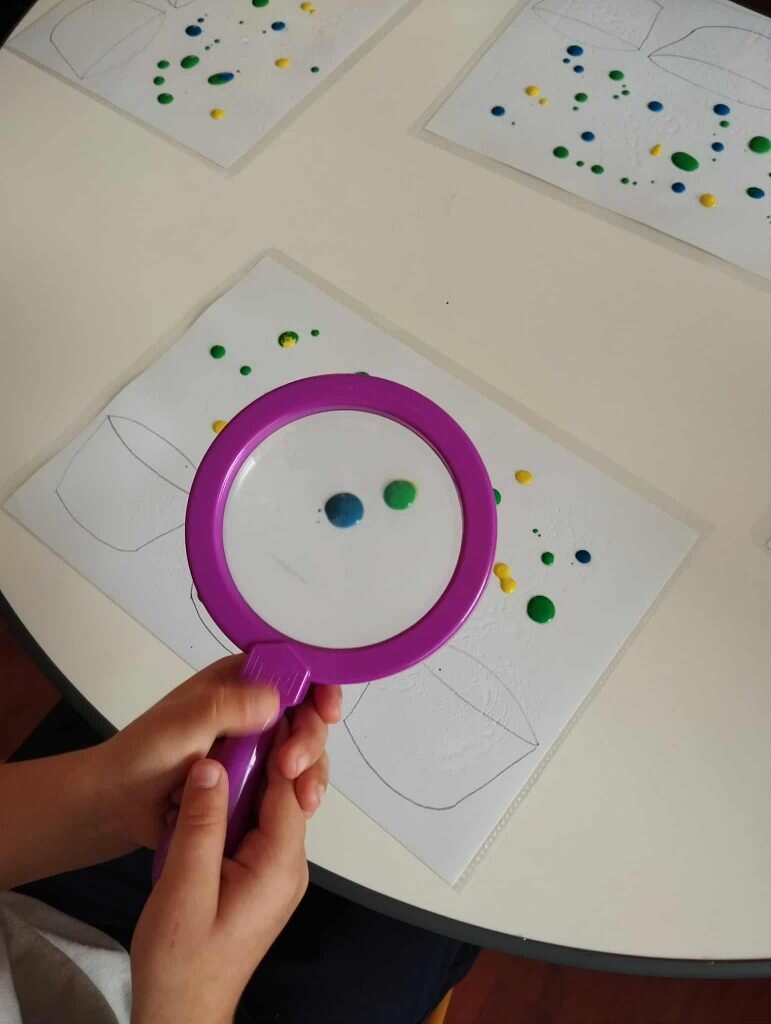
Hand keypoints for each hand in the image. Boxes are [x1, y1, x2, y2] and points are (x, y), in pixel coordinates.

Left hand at [91, 655, 341, 853]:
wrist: (119, 806)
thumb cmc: (144, 754)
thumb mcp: (180, 725)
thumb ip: (223, 708)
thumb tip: (276, 699)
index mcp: (238, 681)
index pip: (292, 669)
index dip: (317, 684)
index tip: (327, 711)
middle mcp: (254, 708)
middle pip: (306, 713)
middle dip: (310, 739)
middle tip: (291, 767)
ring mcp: (258, 746)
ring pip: (305, 750)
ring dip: (312, 770)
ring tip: (303, 799)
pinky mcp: (258, 780)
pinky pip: (292, 782)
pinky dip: (302, 792)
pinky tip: (303, 809)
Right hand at [131, 722, 307, 1023]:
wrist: (182, 1009)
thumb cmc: (183, 961)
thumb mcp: (184, 888)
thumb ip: (200, 824)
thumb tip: (211, 764)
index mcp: (279, 864)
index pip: (291, 786)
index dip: (279, 744)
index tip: (261, 707)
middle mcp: (288, 862)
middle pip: (292, 788)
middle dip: (274, 749)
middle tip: (244, 717)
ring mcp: (275, 867)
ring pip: (274, 800)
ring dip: (254, 770)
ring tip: (228, 738)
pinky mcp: (258, 871)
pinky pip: (257, 818)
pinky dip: (241, 795)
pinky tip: (218, 779)